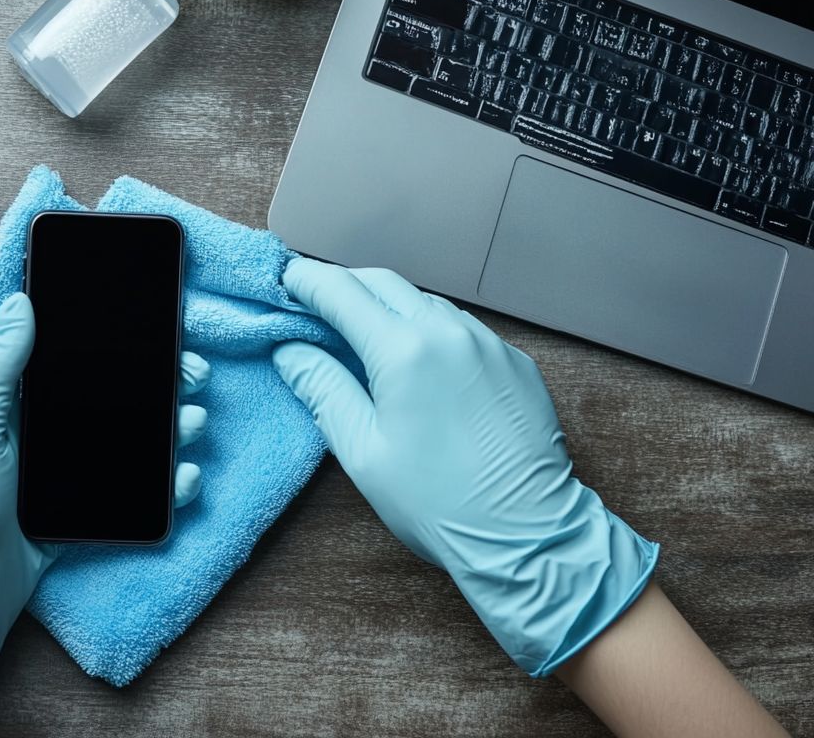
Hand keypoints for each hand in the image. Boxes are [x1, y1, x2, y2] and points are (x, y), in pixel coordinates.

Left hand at [0, 283, 207, 737]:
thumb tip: (18, 303)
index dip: (10, 285)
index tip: (51, 258)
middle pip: (53, 360)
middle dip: (110, 348)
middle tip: (162, 337)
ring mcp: (28, 450)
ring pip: (94, 409)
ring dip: (147, 405)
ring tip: (191, 400)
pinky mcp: (58, 488)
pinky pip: (108, 465)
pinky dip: (149, 466)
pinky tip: (182, 466)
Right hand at [272, 258, 656, 676]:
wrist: (528, 535)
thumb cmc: (436, 502)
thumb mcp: (362, 451)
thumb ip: (323, 389)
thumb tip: (291, 350)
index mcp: (404, 351)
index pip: (342, 291)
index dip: (308, 281)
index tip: (286, 280)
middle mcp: (449, 331)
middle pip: (384, 282)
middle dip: (346, 285)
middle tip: (317, 304)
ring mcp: (489, 343)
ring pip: (426, 302)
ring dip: (390, 307)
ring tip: (367, 336)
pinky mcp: (515, 362)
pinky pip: (462, 329)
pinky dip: (431, 331)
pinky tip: (422, 365)